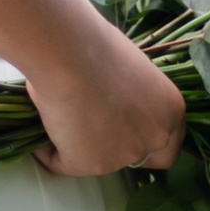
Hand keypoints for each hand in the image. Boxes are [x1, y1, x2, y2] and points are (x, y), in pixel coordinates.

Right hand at [25, 22, 185, 180]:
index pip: (170, 144)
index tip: (128, 135)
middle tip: (91, 137)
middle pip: (141, 160)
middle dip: (117, 151)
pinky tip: (39, 128)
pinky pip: (62, 162)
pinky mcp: (90, 164)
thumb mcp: (129, 71)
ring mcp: (124, 155)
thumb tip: (108, 105)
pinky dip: (47, 150)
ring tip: (56, 116)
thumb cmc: (95, 46)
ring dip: (79, 145)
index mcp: (170, 111)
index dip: (148, 143)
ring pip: (98, 160)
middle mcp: (155, 137)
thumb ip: (131, 97)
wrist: (70, 53)